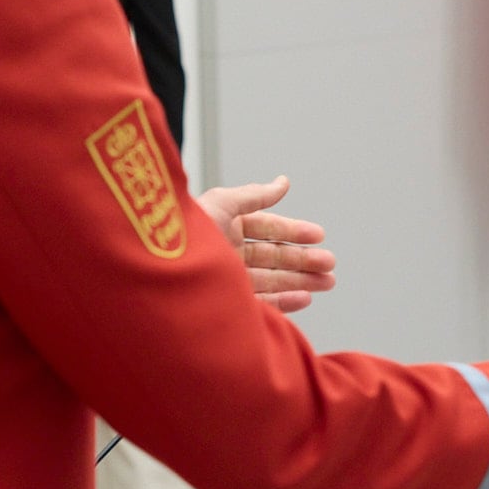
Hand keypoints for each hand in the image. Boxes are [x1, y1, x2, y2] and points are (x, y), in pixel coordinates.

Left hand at [196, 175, 339, 313]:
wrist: (159, 276)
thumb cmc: (183, 235)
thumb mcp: (221, 204)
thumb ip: (255, 195)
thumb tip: (283, 182)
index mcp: (222, 228)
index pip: (265, 229)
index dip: (292, 231)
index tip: (319, 235)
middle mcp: (225, 255)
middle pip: (272, 256)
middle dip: (303, 259)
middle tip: (329, 263)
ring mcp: (226, 281)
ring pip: (271, 280)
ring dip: (301, 280)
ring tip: (327, 282)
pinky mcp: (226, 306)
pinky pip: (260, 305)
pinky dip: (284, 301)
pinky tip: (304, 297)